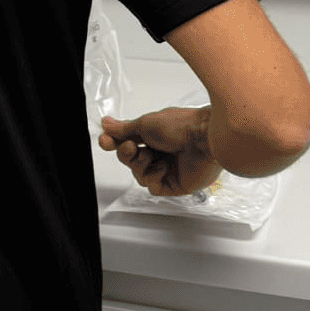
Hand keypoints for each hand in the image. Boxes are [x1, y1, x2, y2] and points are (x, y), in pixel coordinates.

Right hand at [98, 105, 221, 196]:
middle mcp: (161, 152)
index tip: (105, 140)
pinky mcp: (175, 184)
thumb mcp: (146, 123)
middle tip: (131, 147)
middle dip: (126, 154)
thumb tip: (107, 124)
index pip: (127, 142)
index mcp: (155, 135)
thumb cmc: (181, 125)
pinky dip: (153, 177)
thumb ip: (124, 129)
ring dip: (140, 165)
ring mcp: (168, 168)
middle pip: (130, 160)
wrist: (204, 138)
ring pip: (139, 175)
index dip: (114, 143)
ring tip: (152, 156)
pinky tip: (163, 167)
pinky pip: (152, 187)